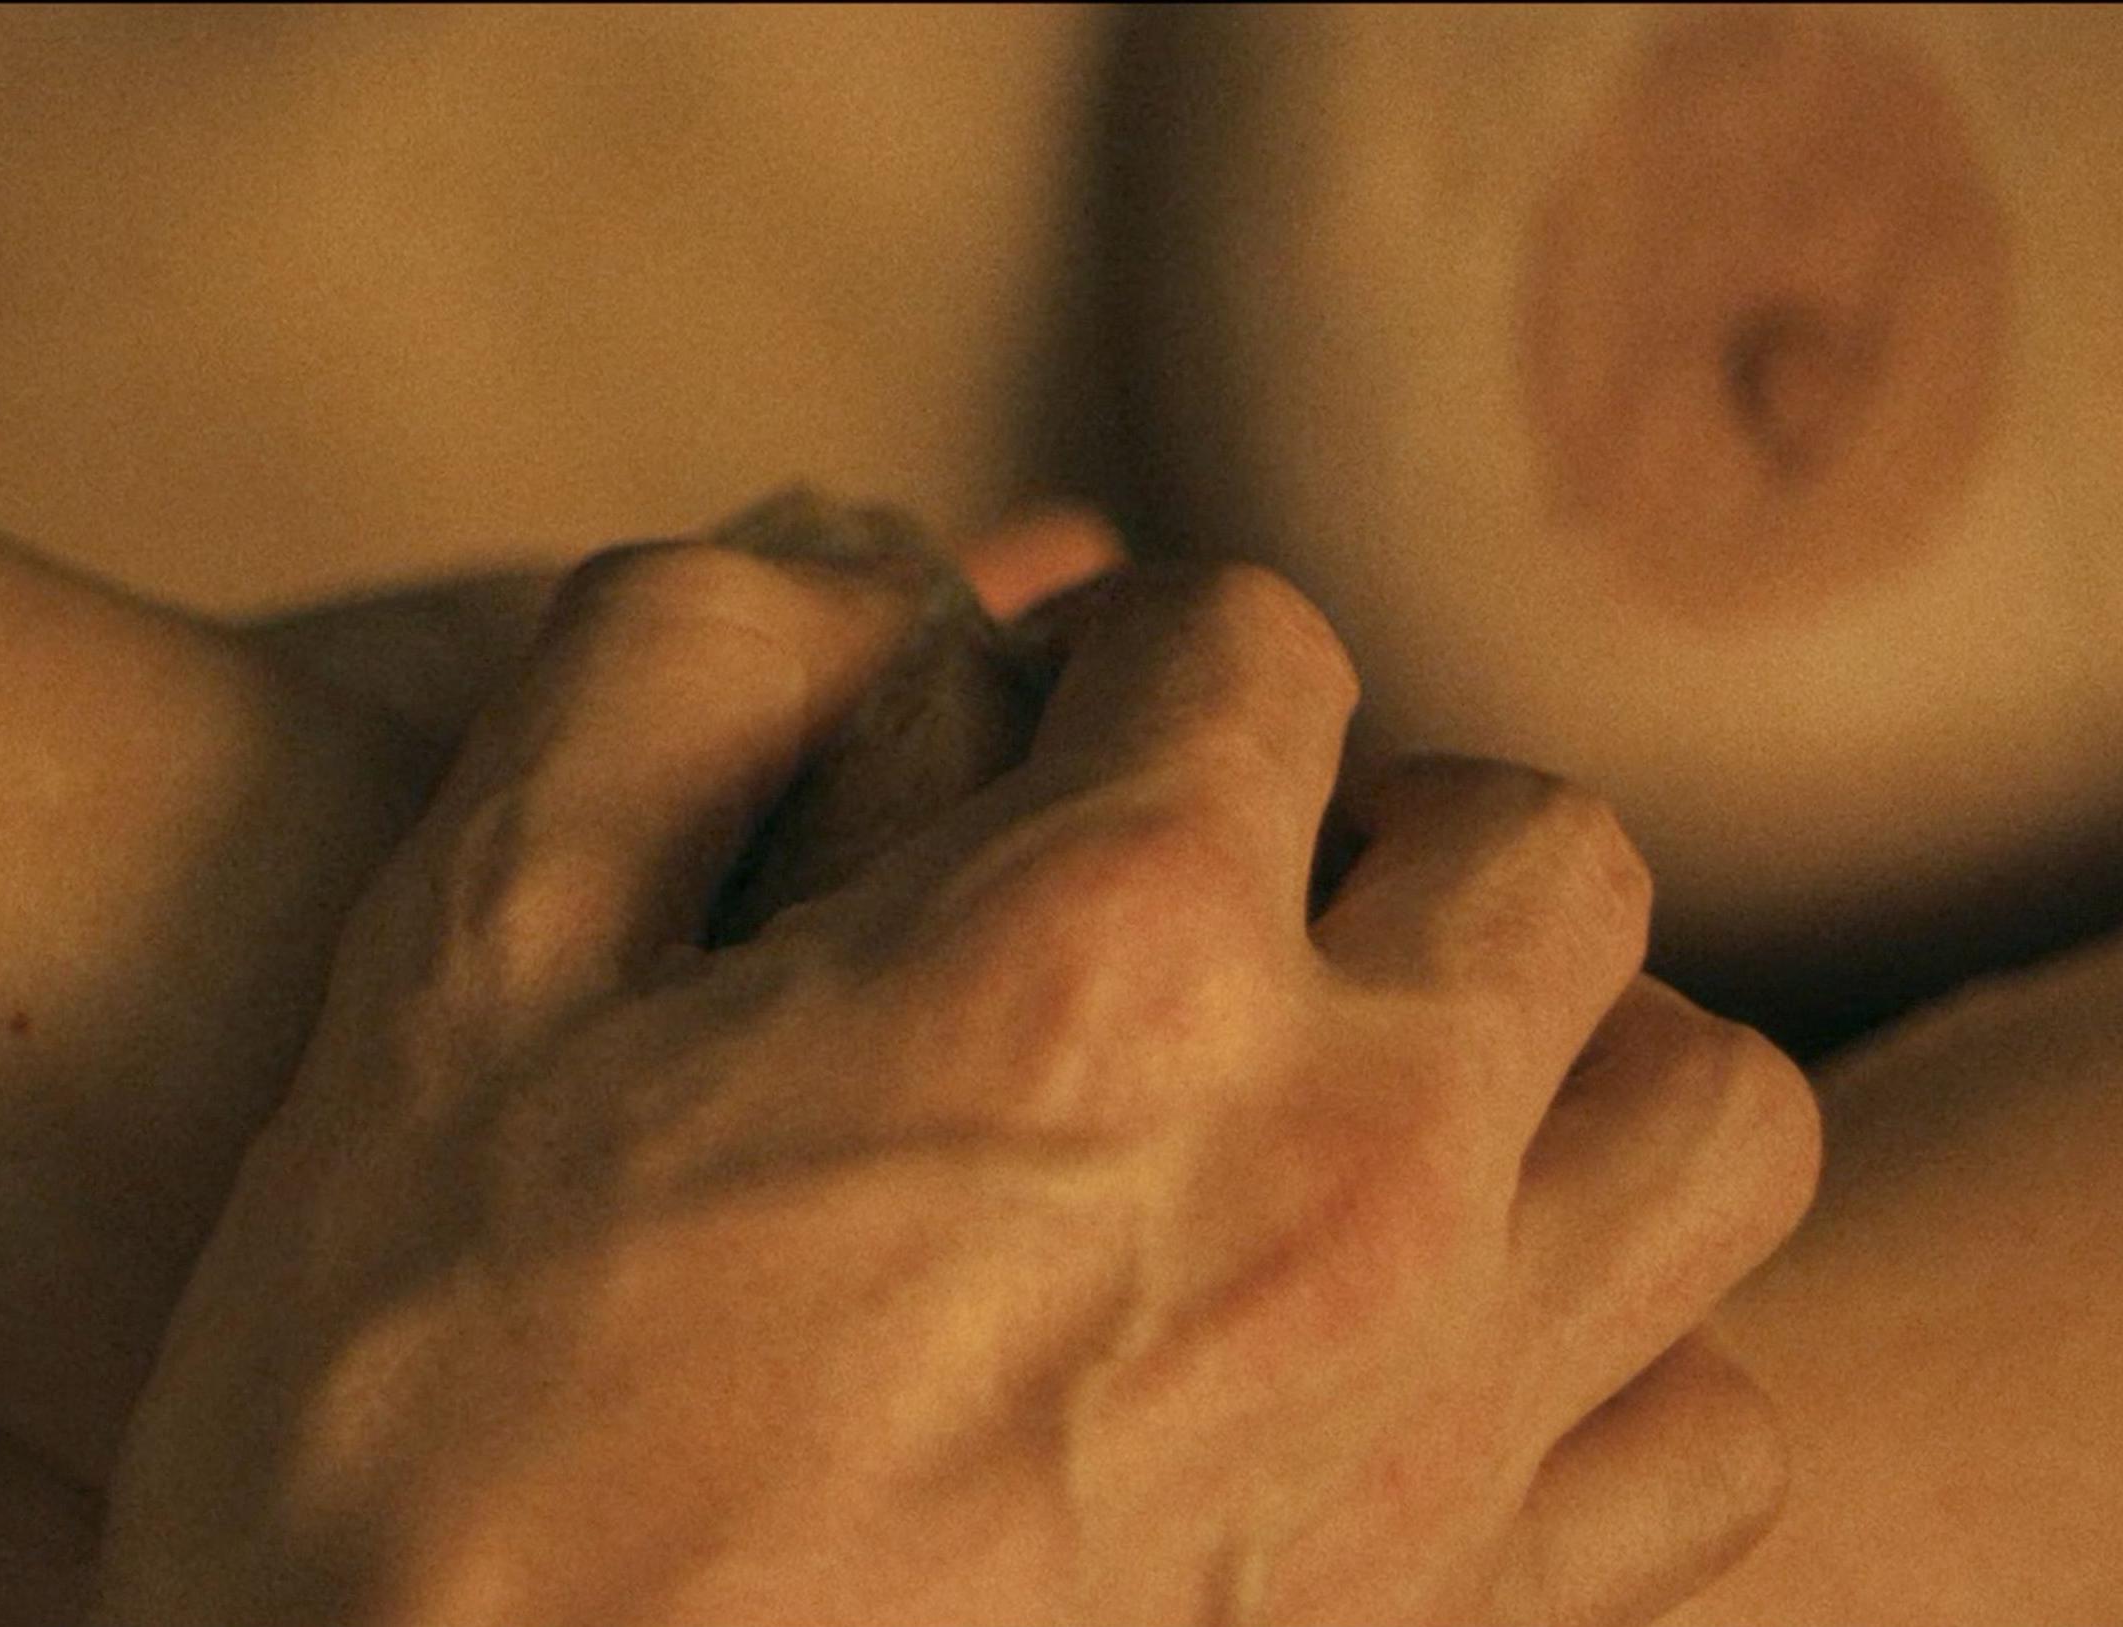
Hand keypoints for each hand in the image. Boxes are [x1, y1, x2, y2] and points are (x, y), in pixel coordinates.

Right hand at [99, 545, 1819, 1624]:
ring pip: (1704, 1117)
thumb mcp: (451, 974)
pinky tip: (1403, 1360)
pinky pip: (1700, 1430)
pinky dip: (1600, 1356)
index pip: (1250, 645)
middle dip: (1375, 829)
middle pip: (1540, 851)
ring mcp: (1434, 1427)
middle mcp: (1339, 1170)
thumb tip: (849, 547)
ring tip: (1361, 1108)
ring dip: (1553, 1062)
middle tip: (1200, 913)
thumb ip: (667, 675)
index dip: (1112, 663)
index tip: (1018, 751)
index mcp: (1097, 961)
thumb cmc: (417, 1425)